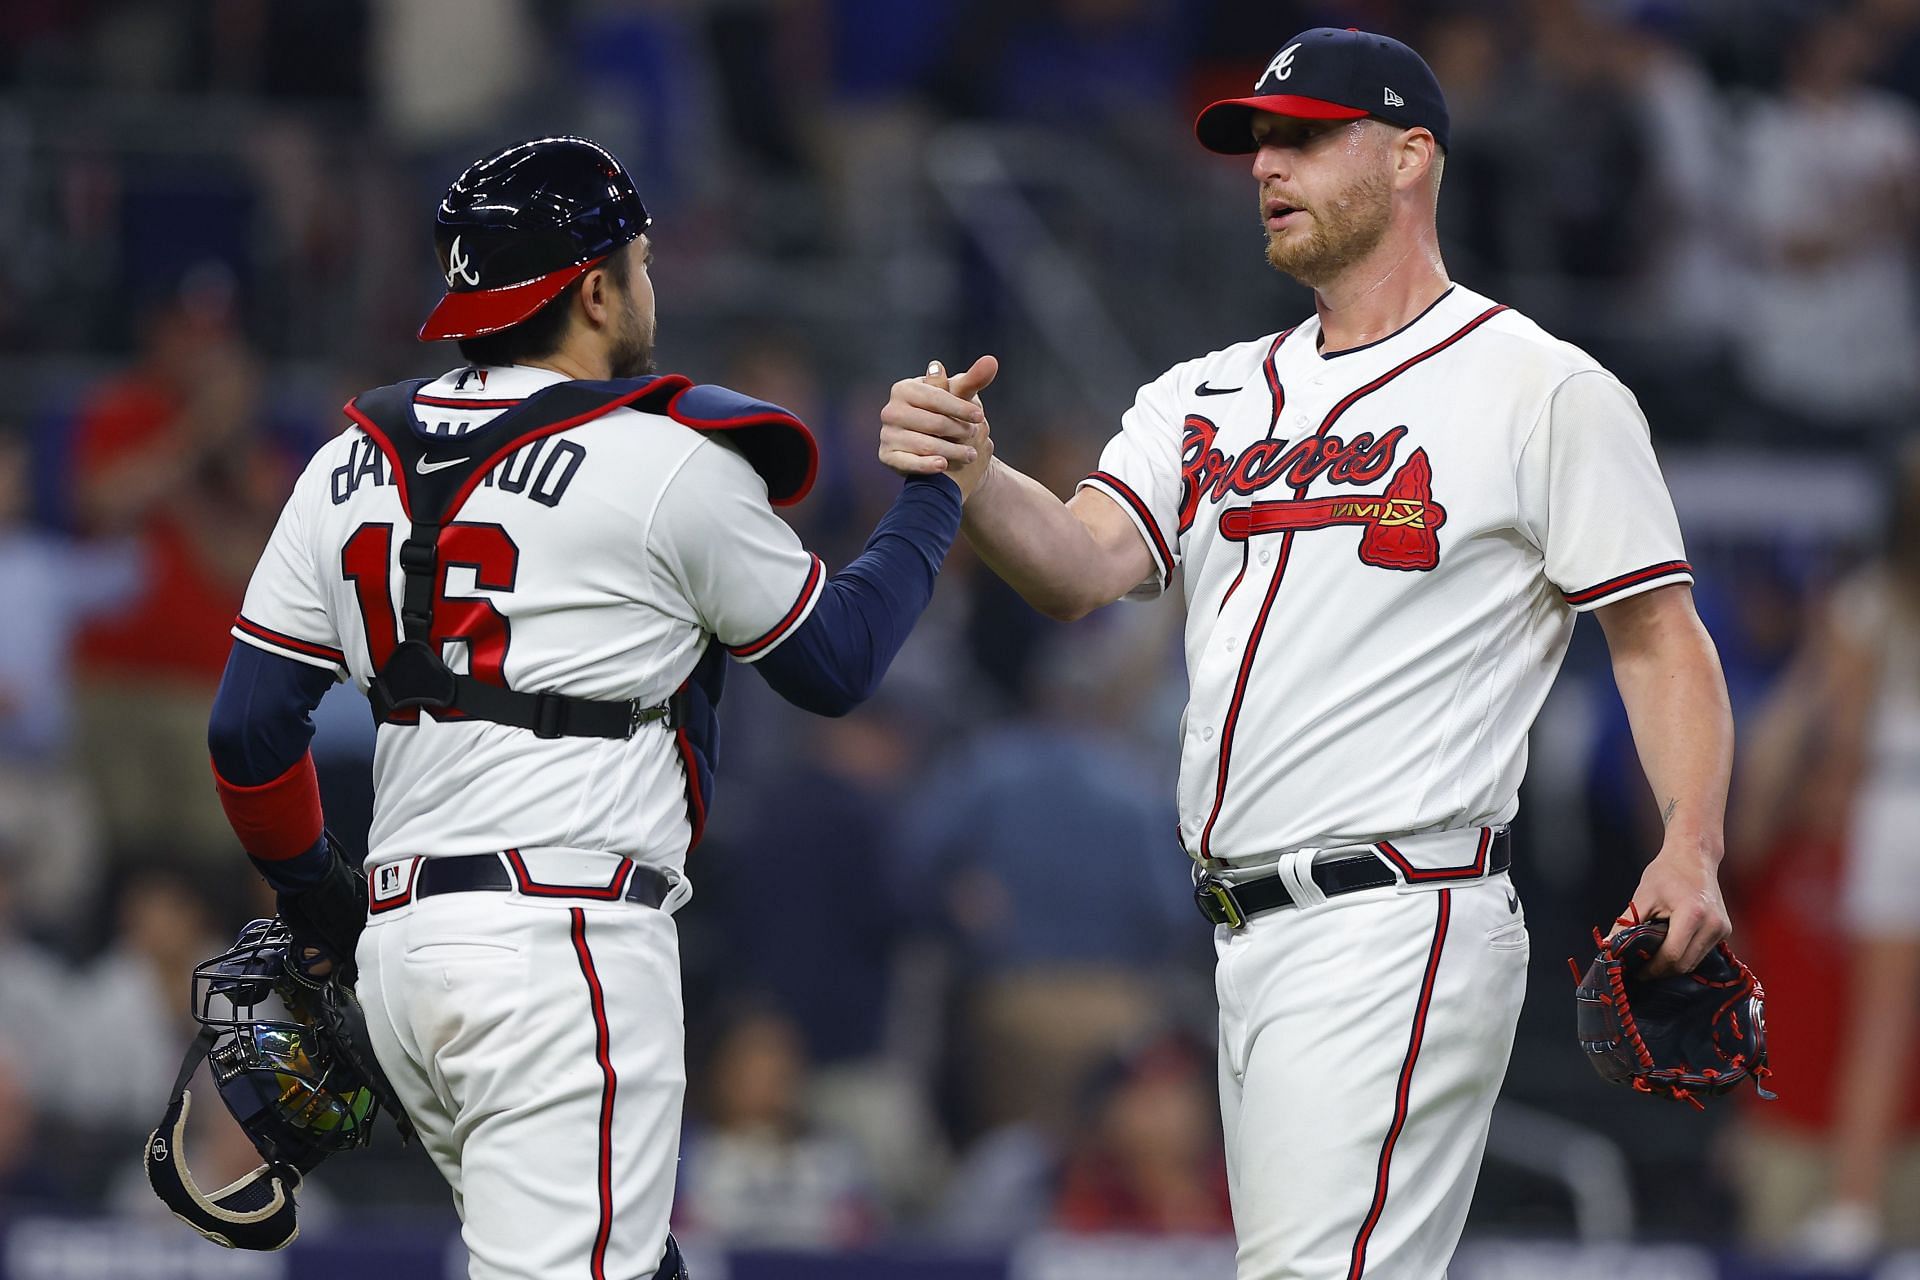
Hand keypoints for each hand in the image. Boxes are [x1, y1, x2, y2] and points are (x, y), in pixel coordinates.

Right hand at [879, 355, 998, 499]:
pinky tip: (943, 465)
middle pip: (934, 423)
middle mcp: (890, 410)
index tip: (979, 417)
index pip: (936, 397)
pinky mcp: (886, 456)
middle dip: (959, 430)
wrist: (935, 443)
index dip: (960, 408)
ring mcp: (887, 434)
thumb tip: (991, 361)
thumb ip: (974, 379)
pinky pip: (909, 463)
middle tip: (973, 435)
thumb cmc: (947, 411)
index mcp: (904, 388)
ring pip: (926, 444)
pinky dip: (927, 465)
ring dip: (953, 451)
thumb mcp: (959, 395)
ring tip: (970, 454)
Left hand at [1622, 845, 1730, 975]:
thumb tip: (1609, 946)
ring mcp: (1722, 929)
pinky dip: (1685, 956)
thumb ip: (1626, 924)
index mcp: (1692, 914)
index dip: (1652, 968)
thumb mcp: (1643, 897)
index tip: (1636, 972)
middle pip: (1684, 964)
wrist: (1695, 856)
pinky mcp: (1724, 930)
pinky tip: (1668, 951)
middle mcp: (1713, 925)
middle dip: (1661, 971)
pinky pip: (1702, 952)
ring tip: (1652, 961)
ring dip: (1673, 965)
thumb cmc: (1667, 872)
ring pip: (1694, 962)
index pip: (1671, 955)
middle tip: (1641, 971)